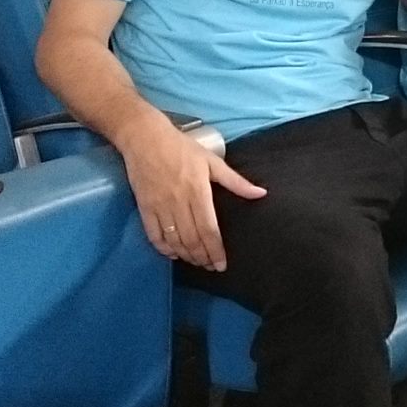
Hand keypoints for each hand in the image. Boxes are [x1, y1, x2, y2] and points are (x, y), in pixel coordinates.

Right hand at [115, 112, 264, 272]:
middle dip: (203, 257)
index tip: (222, 264)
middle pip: (192, 240)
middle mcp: (179, 203)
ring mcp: (160, 207)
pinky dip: (164, 248)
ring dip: (186, 255)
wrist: (145, 139)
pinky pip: (154, 235)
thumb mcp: (212, 161)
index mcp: (198, 192)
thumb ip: (236, 181)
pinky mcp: (145, 208)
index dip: (216, 250)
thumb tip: (261, 193)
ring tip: (197, 262)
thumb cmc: (182, 148)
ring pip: (174, 240)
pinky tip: (173, 253)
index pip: (209, 230)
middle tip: (211, 267)